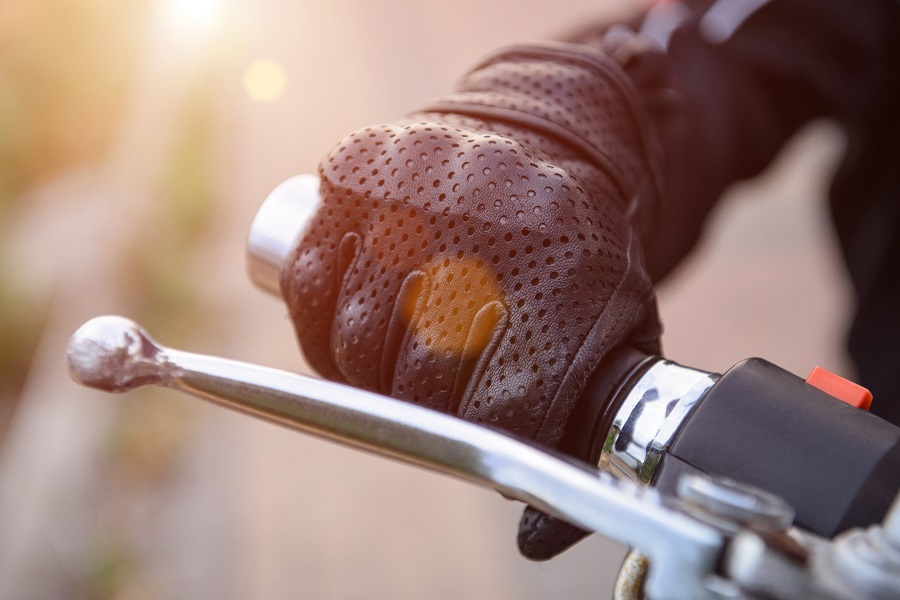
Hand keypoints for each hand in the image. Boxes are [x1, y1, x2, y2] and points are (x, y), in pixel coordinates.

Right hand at [280, 42, 661, 558]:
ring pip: (355, 340)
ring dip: (363, 373)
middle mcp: (485, 237)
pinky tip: (348, 321)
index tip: (484, 440)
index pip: (501, 412)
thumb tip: (537, 542)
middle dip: (421, 410)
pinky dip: (317, 322)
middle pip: (418, 383)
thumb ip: (584, 437)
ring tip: (390, 358)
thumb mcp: (613, 337)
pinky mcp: (356, 174)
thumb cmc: (574, 259)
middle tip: (430, 398)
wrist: (548, 138)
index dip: (482, 446)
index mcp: (563, 285)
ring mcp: (415, 199)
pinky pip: (307, 283)